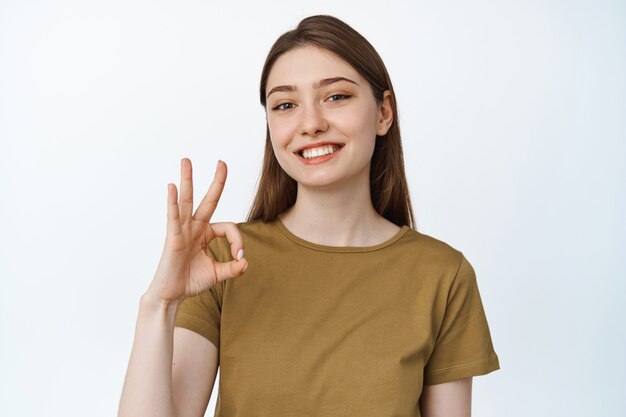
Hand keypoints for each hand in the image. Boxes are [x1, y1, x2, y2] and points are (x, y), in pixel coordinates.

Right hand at [145, 158, 247, 302]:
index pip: (228, 228)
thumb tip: (245, 262)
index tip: (239, 256)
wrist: (171, 295)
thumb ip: (232, 268)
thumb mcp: (217, 273)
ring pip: (187, 201)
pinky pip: (173, 217)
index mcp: (205, 233)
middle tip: (222, 162)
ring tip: (186, 160)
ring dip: (187, 180)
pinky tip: (172, 187)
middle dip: (216, 181)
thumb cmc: (190, 281)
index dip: (238, 240)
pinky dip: (172, 202)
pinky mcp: (172, 238)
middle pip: (207, 200)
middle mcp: (194, 228)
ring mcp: (182, 231)